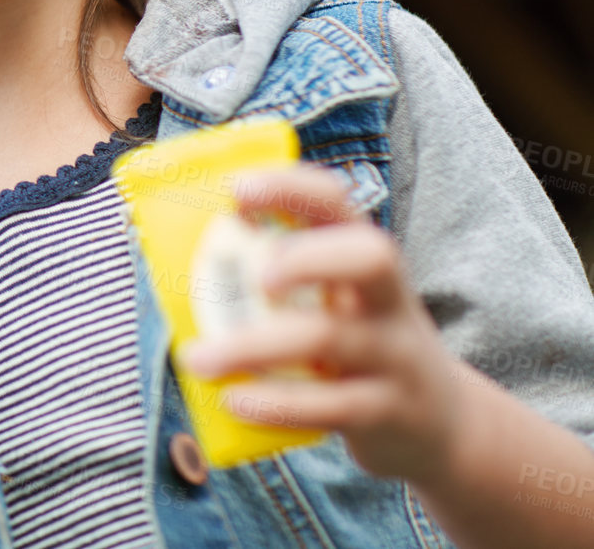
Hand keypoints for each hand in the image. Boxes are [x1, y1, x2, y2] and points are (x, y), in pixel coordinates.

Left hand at [176, 167, 467, 484]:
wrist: (442, 427)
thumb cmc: (355, 347)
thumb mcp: (334, 303)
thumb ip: (277, 275)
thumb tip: (173, 252)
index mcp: (363, 259)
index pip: (338, 203)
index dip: (290, 188)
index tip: (237, 190)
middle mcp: (387, 299)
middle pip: (371, 255)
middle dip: (307, 256)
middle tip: (255, 277)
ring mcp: (393, 355)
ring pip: (330, 337)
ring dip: (253, 345)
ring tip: (197, 358)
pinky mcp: (387, 411)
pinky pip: (333, 405)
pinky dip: (278, 402)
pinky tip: (236, 399)